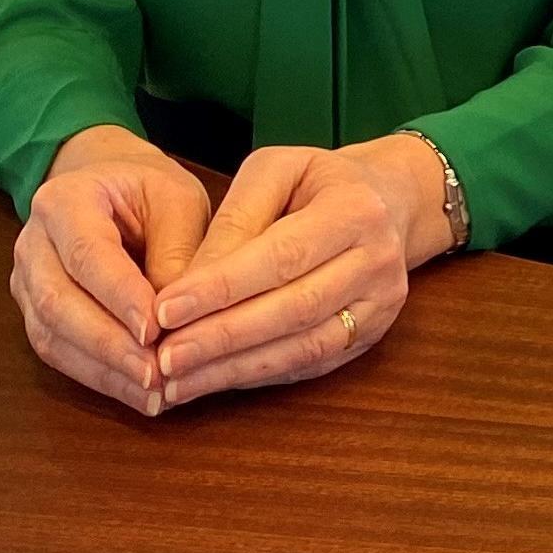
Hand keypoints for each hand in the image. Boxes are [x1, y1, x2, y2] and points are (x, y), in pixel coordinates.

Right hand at [14, 128, 211, 414]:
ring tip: (153, 394)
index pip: (86, 253)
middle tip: (155, 374)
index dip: (118, 296)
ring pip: (51, 335)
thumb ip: (177, 253)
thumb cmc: (150, 193)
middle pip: (57, 301)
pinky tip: (138, 395)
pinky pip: (58, 352)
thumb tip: (176, 319)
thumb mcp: (178, 202)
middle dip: (107, 343)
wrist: (112, 187)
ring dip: (103, 370)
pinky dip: (99, 377)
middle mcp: (33, 242)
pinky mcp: (36, 315)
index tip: (155, 331)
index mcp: (64, 200)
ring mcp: (27, 282)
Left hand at [148, 135, 454, 408]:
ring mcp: (380, 306)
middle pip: (293, 309)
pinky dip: (257, 376)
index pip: (281, 256)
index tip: (164, 309)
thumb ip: (234, 218)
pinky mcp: (370, 337)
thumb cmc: (318, 182)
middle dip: (222, 338)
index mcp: (355, 209)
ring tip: (177, 381)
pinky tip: (213, 379)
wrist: (389, 201)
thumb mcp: (276, 170)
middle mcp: (378, 261)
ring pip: (303, 348)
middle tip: (163, 357)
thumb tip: (188, 280)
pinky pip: (309, 364)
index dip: (221, 287)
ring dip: (234, 369)